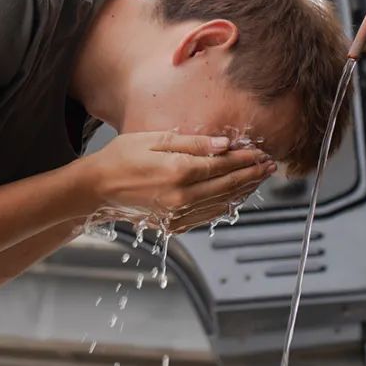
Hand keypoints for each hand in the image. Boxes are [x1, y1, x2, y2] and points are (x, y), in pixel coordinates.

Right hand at [77, 131, 274, 223]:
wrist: (95, 189)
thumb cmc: (120, 158)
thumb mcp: (153, 140)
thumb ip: (192, 143)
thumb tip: (224, 145)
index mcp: (177, 173)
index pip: (223, 166)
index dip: (245, 159)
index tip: (261, 152)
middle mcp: (181, 198)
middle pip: (228, 186)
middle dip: (252, 175)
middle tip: (270, 166)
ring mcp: (177, 215)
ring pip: (222, 203)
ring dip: (244, 190)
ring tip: (259, 179)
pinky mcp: (174, 225)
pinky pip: (208, 216)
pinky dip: (226, 205)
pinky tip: (236, 196)